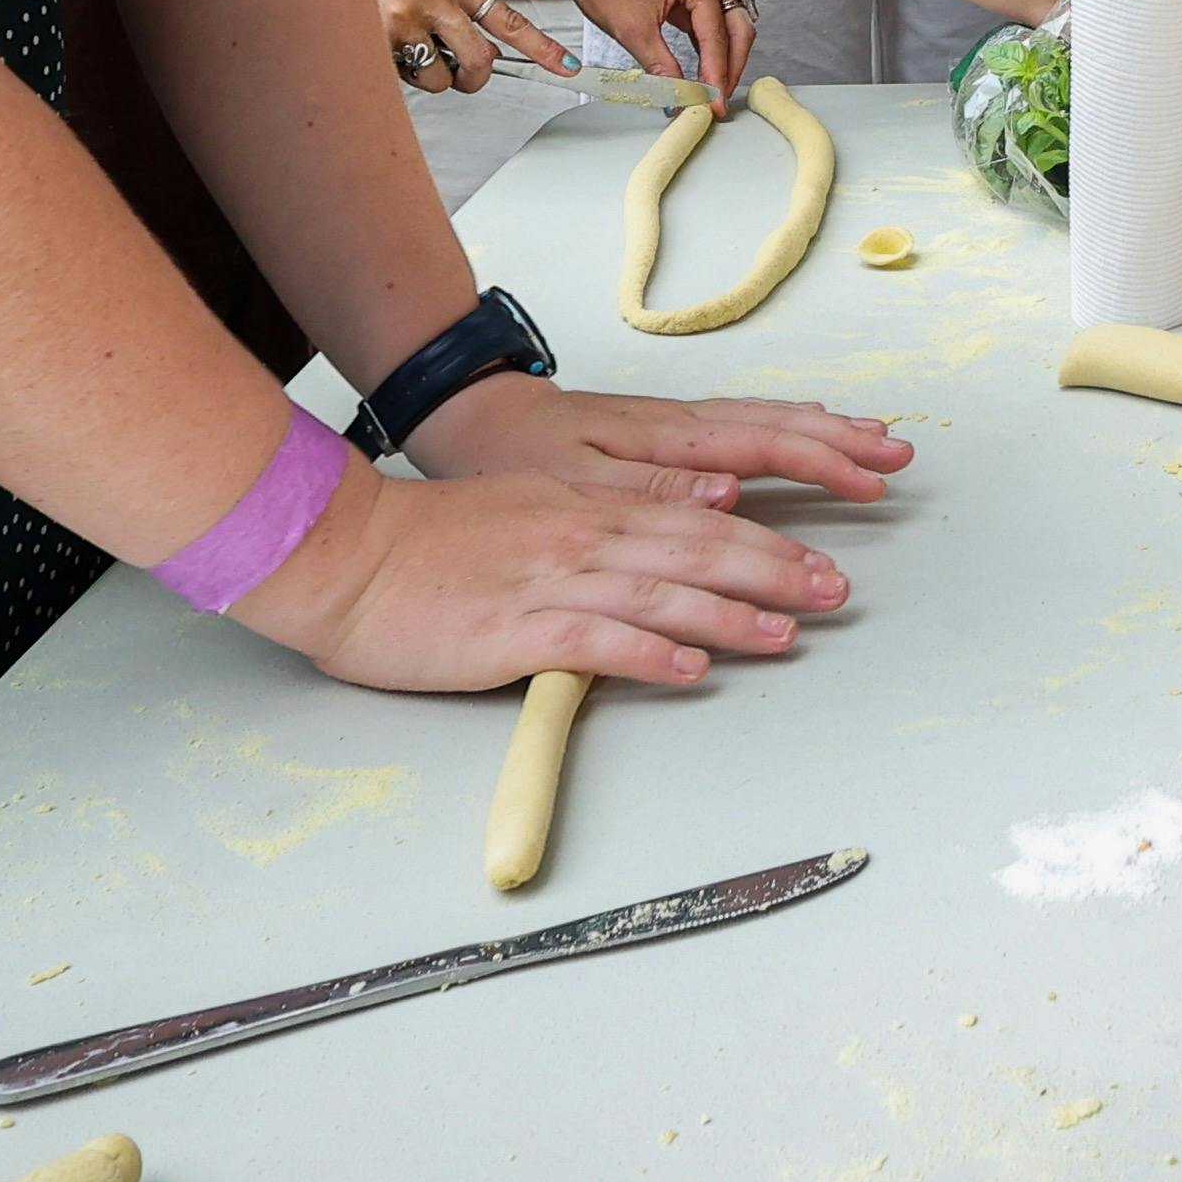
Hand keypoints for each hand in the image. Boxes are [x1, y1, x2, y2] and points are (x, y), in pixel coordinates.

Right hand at [237, 456, 851, 694]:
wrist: (347, 552)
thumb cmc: (426, 543)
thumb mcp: (524, 513)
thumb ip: (591, 526)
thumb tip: (657, 538)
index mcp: (583, 510)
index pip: (692, 523)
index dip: (760, 543)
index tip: (812, 561)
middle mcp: (580, 537)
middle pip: (696, 552)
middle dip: (773, 572)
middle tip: (834, 592)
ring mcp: (549, 582)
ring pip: (661, 595)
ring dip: (731, 615)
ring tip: (788, 634)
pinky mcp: (514, 630)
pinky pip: (595, 642)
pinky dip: (649, 655)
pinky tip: (693, 670)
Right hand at [367, 0, 561, 94]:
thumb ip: (454, 5)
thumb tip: (480, 50)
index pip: (507, 18)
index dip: (540, 47)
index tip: (565, 65)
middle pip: (480, 60)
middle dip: (473, 78)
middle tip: (459, 75)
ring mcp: (408, 17)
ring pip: (441, 77)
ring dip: (427, 76)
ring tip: (405, 50)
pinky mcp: (382, 38)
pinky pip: (405, 78)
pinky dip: (397, 73)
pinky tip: (383, 47)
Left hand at [406, 363, 912, 503]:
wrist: (459, 410)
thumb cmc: (505, 454)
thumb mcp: (567, 485)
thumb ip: (648, 492)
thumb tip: (729, 494)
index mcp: (660, 440)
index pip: (762, 447)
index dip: (822, 465)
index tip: (871, 483)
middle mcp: (674, 424)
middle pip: (776, 425)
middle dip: (842, 442)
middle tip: (899, 458)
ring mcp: (668, 421)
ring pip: (762, 418)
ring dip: (822, 430)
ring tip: (873, 440)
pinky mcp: (656, 429)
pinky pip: (739, 421)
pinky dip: (782, 425)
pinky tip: (801, 431)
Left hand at [548, 0, 754, 114]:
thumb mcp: (633, 31)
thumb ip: (662, 67)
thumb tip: (679, 95)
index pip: (716, 36)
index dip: (716, 74)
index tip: (714, 102)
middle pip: (736, 30)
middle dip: (729, 68)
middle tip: (718, 100)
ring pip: (729, 29)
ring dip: (723, 61)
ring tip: (712, 91)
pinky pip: (713, 26)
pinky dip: (710, 50)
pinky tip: (704, 73)